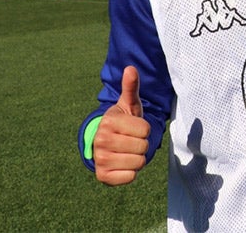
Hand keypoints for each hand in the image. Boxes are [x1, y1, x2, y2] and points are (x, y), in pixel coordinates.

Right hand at [93, 66, 150, 185]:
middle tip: (131, 141)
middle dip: (142, 144)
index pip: (145, 129)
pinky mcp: (102, 176)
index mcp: (109, 121)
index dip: (144, 130)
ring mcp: (100, 159)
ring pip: (139, 162)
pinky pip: (130, 177)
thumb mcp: (128, 105)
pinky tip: (123, 164)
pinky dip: (131, 173)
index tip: (133, 128)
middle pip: (143, 146)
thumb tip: (130, 68)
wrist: (106, 145)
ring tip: (127, 152)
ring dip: (138, 159)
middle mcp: (101, 140)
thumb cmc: (123, 123)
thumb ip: (131, 88)